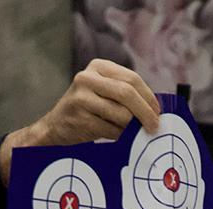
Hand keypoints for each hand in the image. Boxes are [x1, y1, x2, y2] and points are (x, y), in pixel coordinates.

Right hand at [0, 59, 159, 184]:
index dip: (149, 97)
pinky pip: (110, 129)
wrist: (54, 128)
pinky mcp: (79, 116)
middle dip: (145, 112)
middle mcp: (87, 77)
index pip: (132, 79)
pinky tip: (117, 137)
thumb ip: (125, 94)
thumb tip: (156, 110)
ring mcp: (81, 97)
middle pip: (128, 93)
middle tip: (154, 127)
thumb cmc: (86, 111)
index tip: (158, 113)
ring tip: (132, 133)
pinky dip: (119, 136)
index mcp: (98, 66)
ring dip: (131, 127)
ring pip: (121, 113)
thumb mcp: (103, 93)